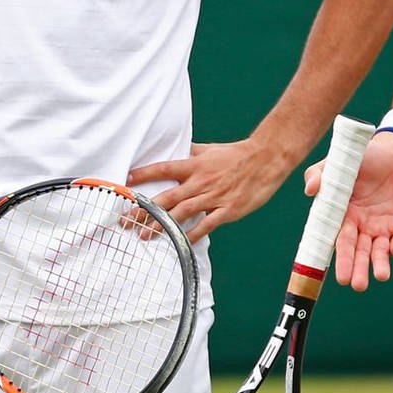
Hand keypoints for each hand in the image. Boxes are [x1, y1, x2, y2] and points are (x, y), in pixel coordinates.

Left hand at [129, 136, 293, 241]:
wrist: (266, 159)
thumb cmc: (237, 154)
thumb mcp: (210, 149)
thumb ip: (191, 153)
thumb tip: (175, 150)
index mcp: (195, 165)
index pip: (164, 169)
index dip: (144, 175)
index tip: (125, 182)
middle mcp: (200, 181)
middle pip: (166, 197)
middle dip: (144, 210)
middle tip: (125, 220)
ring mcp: (214, 196)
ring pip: (182, 213)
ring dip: (161, 225)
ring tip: (144, 235)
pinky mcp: (228, 209)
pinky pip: (207, 224)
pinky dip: (192, 233)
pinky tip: (179, 242)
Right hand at [304, 131, 392, 291]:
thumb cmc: (364, 158)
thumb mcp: (339, 163)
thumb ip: (321, 173)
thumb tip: (310, 190)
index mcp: (345, 217)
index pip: (340, 242)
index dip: (340, 258)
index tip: (337, 276)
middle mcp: (363, 227)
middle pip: (359, 252)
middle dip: (358, 269)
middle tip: (356, 285)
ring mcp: (384, 227)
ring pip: (380, 252)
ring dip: (379, 265)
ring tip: (380, 276)